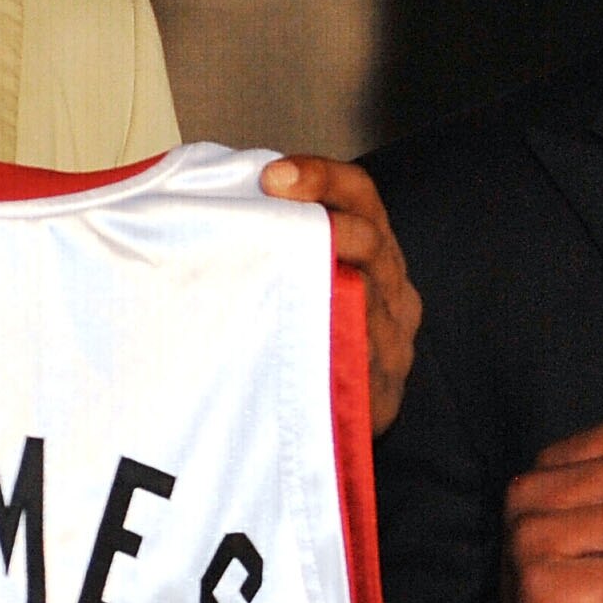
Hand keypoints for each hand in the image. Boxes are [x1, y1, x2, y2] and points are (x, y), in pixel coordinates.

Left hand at [261, 155, 421, 434]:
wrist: (333, 425)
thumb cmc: (309, 337)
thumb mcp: (303, 276)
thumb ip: (276, 241)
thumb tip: (209, 193)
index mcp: (375, 249)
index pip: (360, 195)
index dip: (322, 178)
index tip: (273, 177)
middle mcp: (393, 287)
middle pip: (369, 239)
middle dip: (322, 219)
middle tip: (272, 207)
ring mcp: (394, 338)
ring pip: (368, 296)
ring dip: (323, 277)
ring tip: (274, 264)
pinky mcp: (385, 388)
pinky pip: (362, 360)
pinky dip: (332, 342)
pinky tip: (296, 337)